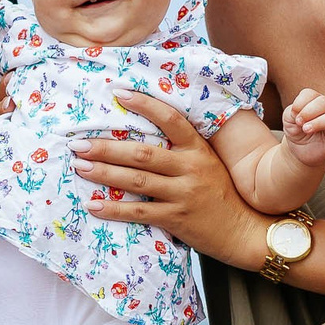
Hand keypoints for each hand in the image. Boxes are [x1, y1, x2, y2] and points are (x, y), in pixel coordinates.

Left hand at [72, 89, 268, 269]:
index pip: (170, 119)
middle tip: (79, 143)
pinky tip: (94, 205)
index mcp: (198, 150)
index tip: (119, 94)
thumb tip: (148, 132)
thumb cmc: (223, 194)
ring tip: (80, 167)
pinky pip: (140, 212)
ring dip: (105, 173)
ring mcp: (184, 193)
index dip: (145, 105)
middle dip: (107, 147)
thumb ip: (185, 149)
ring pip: (137, 181)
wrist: (245, 230)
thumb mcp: (210, 163)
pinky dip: (115, 209)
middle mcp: (191, 168)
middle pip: (142, 153)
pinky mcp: (178, 218)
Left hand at [280, 89, 324, 167]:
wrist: (297, 150)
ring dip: (320, 122)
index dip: (301, 102)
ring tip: (306, 129)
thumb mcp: (288, 119)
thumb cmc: (295, 130)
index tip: (293, 114)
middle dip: (310, 111)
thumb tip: (302, 111)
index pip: (311, 94)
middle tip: (299, 123)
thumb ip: (293, 111)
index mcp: (315, 103)